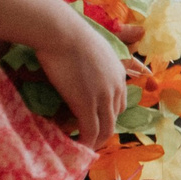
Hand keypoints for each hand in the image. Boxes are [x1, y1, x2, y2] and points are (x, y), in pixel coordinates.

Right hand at [33, 3, 126, 138]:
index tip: (96, 121)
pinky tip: (78, 147)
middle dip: (104, 130)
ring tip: (85, 148)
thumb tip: (76, 58)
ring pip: (106, 128)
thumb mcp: (89, 45)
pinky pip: (90, 130)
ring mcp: (103, 97)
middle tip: (90, 139)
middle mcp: (116, 86)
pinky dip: (86, 142)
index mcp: (118, 72)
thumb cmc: (67, 33)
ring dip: (96, 140)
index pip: (119, 101)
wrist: (61, 31)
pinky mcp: (87, 104)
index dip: (108, 113)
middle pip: (115, 117)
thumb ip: (90, 57)